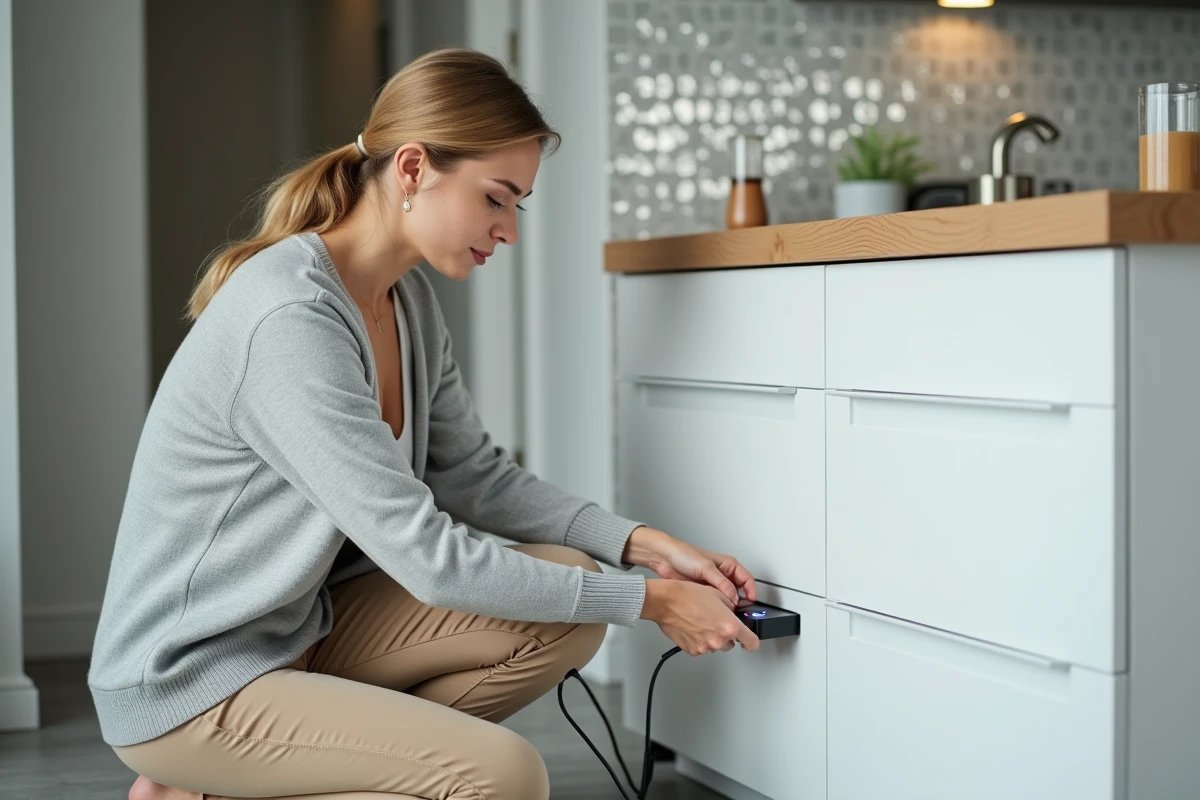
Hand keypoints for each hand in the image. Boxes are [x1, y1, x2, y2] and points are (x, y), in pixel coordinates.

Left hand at [623, 526, 756, 607]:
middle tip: (739, 611)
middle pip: (739, 592)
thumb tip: (734, 598)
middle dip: (740, 602)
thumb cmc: (684, 554)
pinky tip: (715, 612)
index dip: (751, 591)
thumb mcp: (706, 567)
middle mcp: (723, 575)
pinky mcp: (704, 593)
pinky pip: (715, 603)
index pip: (747, 580)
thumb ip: (722, 583)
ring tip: (726, 613)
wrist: (665, 559)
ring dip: (727, 606)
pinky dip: (716, 608)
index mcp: (728, 565)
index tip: (750, 602)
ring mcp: (713, 585)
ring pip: (727, 599)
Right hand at [642, 580, 759, 655]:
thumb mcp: (718, 594)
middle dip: (726, 634)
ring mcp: (705, 647)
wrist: (666, 602)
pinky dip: (700, 640)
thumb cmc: (688, 595)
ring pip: (716, 646)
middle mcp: (719, 639)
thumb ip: (731, 608)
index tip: (749, 640)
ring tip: (701, 622)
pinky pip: (702, 648)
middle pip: (731, 643)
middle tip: (716, 621)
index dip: (751, 641)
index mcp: (730, 626)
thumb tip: (733, 613)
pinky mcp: (693, 650)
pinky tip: (693, 627)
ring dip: (712, 637)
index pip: (752, 643)